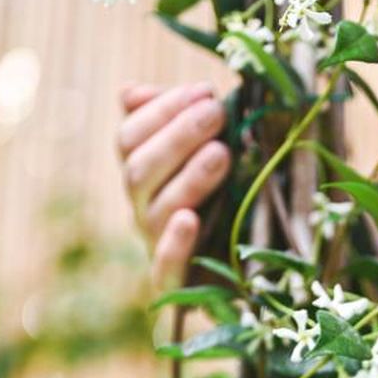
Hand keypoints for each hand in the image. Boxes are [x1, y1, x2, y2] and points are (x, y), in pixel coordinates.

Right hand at [117, 82, 231, 290]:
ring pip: (155, 210)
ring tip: (222, 153)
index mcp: (144, 174)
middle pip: (139, 170)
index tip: (203, 92)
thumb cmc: (228, 199)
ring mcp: (156, 246)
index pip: (130, 138)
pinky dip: (173, 245)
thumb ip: (177, 122)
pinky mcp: (176, 286)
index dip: (161, 111)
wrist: (247, 275)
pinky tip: (190, 221)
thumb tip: (130, 93)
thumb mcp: (209, 155)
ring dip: (188, 179)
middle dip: (178, 137)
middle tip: (216, 111)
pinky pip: (164, 269)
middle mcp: (142, 208)